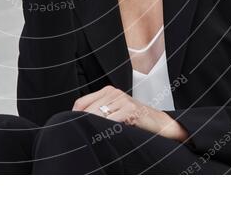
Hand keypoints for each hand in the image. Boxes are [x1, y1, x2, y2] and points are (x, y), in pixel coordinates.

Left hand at [72, 85, 189, 142]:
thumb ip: (99, 113)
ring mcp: (122, 99)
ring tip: (89, 138)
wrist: (159, 123)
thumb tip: (76, 122)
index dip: (74, 116)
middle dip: (81, 124)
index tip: (70, 127)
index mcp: (108, 91)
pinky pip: (111, 121)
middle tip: (77, 136)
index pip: (81, 102)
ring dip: (92, 128)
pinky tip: (104, 136)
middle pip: (87, 110)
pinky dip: (105, 130)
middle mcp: (114, 92)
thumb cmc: (136, 120)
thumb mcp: (116, 112)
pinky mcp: (130, 109)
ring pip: (97, 115)